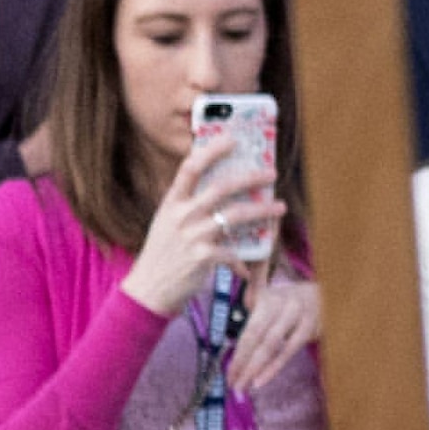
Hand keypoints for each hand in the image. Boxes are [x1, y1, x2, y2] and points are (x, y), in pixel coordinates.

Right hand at [124, 125, 271, 315]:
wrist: (148, 289)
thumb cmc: (163, 256)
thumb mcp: (168, 224)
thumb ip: (189, 209)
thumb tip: (220, 196)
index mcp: (172, 203)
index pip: (190, 167)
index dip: (212, 151)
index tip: (232, 140)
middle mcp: (181, 215)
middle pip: (221, 187)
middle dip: (250, 178)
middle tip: (271, 173)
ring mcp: (192, 235)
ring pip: (236, 216)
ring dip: (262, 210)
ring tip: (280, 207)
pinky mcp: (202, 257)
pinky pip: (234, 252)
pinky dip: (243, 260)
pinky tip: (247, 269)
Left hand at [230, 269, 321, 397]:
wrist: (328, 295)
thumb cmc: (292, 303)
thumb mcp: (272, 301)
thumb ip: (255, 319)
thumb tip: (239, 351)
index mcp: (268, 299)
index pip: (250, 331)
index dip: (238, 354)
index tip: (228, 373)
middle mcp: (282, 306)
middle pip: (259, 339)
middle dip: (244, 364)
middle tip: (234, 384)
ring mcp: (299, 318)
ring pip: (273, 348)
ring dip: (257, 369)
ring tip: (245, 386)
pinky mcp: (312, 330)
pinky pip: (290, 352)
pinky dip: (275, 367)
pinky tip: (261, 380)